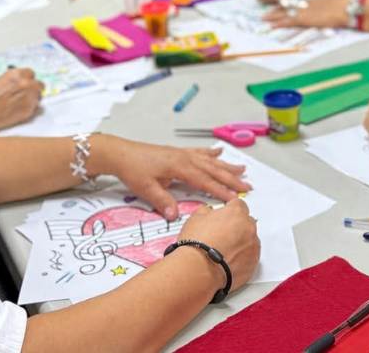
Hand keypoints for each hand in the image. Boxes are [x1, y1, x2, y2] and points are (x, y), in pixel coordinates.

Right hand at [0, 68, 44, 134]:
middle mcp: (25, 85)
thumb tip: (21, 81)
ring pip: (39, 96)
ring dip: (33, 98)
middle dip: (33, 88)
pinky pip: (36, 107)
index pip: (31, 73)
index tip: (25, 82)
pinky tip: (20, 109)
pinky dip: (31, 108)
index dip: (27, 78)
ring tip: (20, 102)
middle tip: (26, 92)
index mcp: (17, 75)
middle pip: (39, 84)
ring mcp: (29, 99)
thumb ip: (13, 80)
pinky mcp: (29, 111)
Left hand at [97, 137, 251, 219]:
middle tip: (247, 186)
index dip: (221, 190)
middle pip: (213, 169)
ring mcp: (182, 154)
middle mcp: (185, 158)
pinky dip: (210, 153)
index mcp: (179, 167)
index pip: (205, 181)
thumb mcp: (146, 189)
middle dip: (231, 178)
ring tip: (242, 169)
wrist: (121, 154)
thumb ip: (162, 201)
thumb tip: (175, 216)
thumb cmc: (133, 170)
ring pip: (209, 160)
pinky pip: (199, 152)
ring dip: (226, 165)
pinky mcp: (177, 152)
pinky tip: (219, 152)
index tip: (235, 198)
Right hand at [177, 199, 259, 291]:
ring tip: (224, 251)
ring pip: (250, 240)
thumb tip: (209, 213)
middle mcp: (249, 227)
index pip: (238, 204)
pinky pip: (250, 257)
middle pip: (247, 222)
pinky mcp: (253, 264)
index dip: (230, 210)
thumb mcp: (195, 218)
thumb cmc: (196, 245)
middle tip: (222, 235)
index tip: (226, 216)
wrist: (199, 270)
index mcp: (236, 212)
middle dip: (237, 226)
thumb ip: (207, 211)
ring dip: (241, 243)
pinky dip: (242, 258)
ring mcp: (253, 246)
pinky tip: (228, 261)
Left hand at [263, 0, 350, 28]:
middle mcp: (307, 6)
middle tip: (265, 14)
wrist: (348, 7)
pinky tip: (272, 25)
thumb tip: (331, 14)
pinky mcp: (306, 19)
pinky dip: (279, 23)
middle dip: (276, 11)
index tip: (278, 8)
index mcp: (314, 2)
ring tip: (263, 19)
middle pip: (288, 8)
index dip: (286, 7)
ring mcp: (305, 12)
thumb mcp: (336, 6)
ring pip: (285, 14)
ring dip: (273, 17)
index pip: (296, 5)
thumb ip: (329, 10)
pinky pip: (289, 21)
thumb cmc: (346, 7)